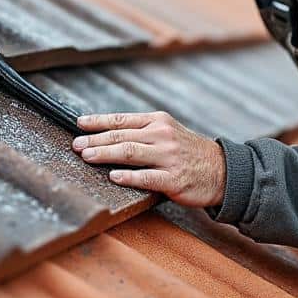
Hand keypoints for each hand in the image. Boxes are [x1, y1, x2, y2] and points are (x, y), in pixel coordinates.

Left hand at [73, 111, 225, 206]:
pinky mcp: (173, 178)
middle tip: (75, 144)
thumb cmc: (189, 152)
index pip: (122, 119)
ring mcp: (168, 157)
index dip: (98, 121)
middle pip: (121, 135)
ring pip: (130, 153)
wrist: (222, 170)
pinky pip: (146, 177)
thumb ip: (143, 132)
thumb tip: (108, 135)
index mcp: (158, 121)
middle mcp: (162, 135)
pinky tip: (113, 177)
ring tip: (86, 156)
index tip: (79, 124)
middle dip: (95, 140)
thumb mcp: (168, 132)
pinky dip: (128, 177)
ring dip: (105, 154)